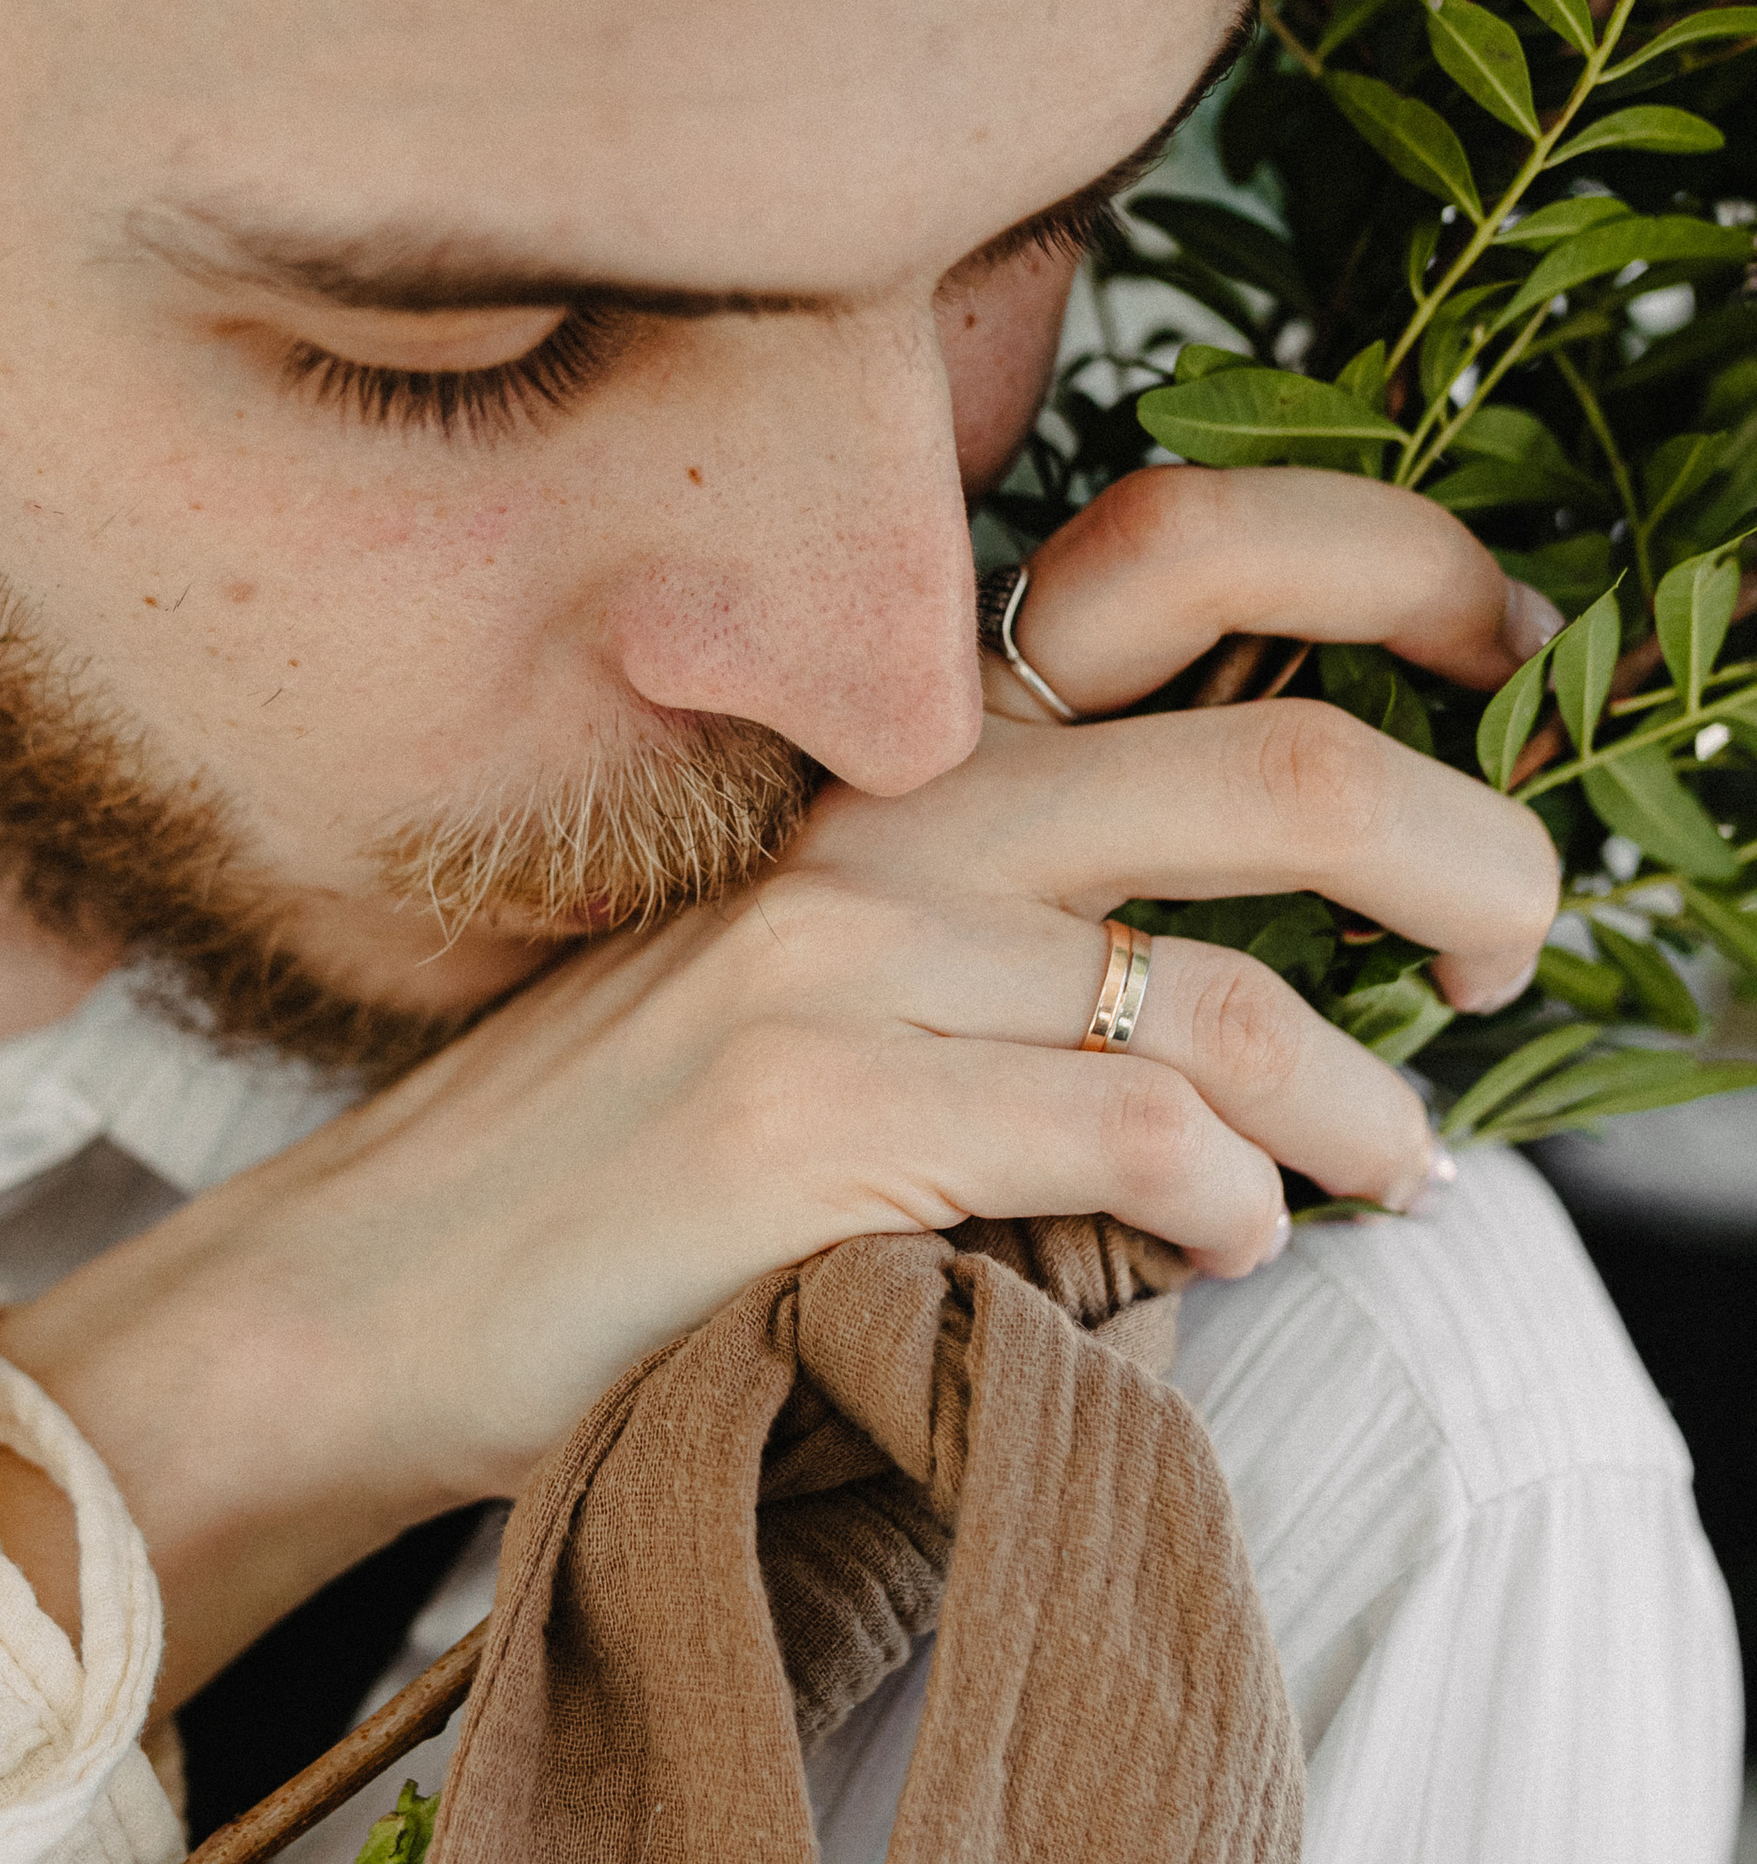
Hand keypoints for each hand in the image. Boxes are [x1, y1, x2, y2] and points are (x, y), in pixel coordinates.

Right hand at [0, 465, 1559, 1703]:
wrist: (355, 1305)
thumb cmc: (598, 1181)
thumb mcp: (786, 999)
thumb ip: (982, 956)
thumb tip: (1244, 1017)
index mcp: (879, 780)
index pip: (1162, 558)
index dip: (1382, 564)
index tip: (1509, 649)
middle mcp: (865, 833)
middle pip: (1266, 774)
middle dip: (1466, 854)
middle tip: (1507, 949)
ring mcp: (826, 967)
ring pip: (1218, 997)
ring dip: (1362, 1106)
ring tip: (1394, 1168)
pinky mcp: (799, 1119)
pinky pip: (1116, 1136)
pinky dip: (1223, 1202)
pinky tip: (1220, 1247)